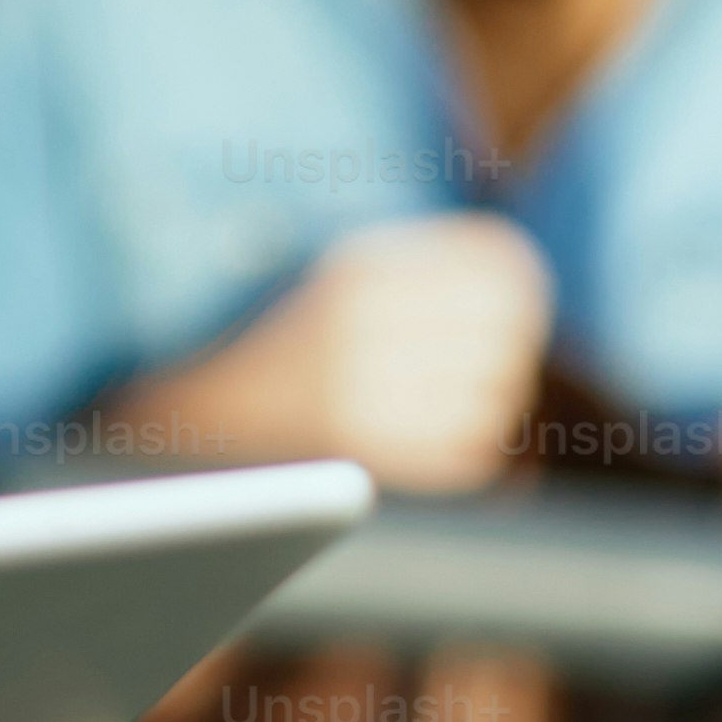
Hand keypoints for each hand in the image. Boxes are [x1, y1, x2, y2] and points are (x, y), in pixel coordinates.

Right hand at [109, 211, 549, 494]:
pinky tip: (424, 438)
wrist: (196, 405)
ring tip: (437, 401)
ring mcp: (363, 385)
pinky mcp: (365, 448)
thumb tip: (526, 292)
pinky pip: (468, 453)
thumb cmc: (283, 338)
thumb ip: (422, 274)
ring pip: (495, 398)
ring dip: (482, 404)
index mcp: (362, 268)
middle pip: (506, 336)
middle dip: (499, 354)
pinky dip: (463, 451)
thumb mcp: (342, 278)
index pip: (502, 271)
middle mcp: (364, 321)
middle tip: (466, 365)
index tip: (496, 313)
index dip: (513, 296)